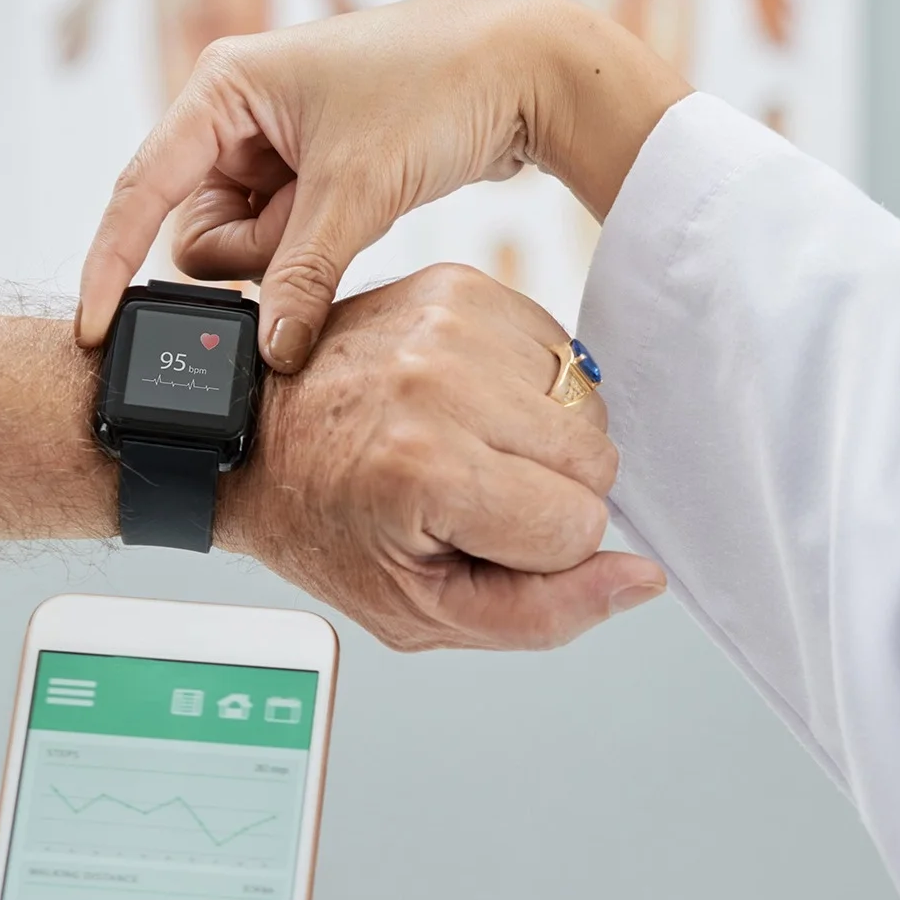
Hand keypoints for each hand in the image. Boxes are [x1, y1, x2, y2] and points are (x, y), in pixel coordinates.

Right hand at [75, 0, 687, 370]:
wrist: (527, 72)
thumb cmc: (436, 92)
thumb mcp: (357, 190)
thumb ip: (301, 277)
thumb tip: (268, 354)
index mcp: (223, 89)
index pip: (142, 188)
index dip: (112, 261)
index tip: (96, 328)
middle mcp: (240, 114)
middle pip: (200, 230)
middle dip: (255, 255)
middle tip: (320, 225)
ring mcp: (279, 148)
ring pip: (250, 247)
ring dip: (295, 256)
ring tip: (359, 208)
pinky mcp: (318, 177)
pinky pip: (292, 242)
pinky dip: (318, 253)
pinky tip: (365, 220)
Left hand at [230, 262, 664, 650]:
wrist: (255, 434)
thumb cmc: (329, 527)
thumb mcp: (420, 611)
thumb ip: (544, 612)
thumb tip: (644, 579)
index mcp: (424, 469)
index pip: (577, 527)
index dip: (535, 551)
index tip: (466, 535)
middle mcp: (440, 382)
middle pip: (595, 462)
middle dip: (546, 493)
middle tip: (464, 495)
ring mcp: (453, 322)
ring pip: (586, 408)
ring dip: (540, 439)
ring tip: (463, 445)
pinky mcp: (463, 286)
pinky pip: (560, 356)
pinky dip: (528, 390)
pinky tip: (468, 405)